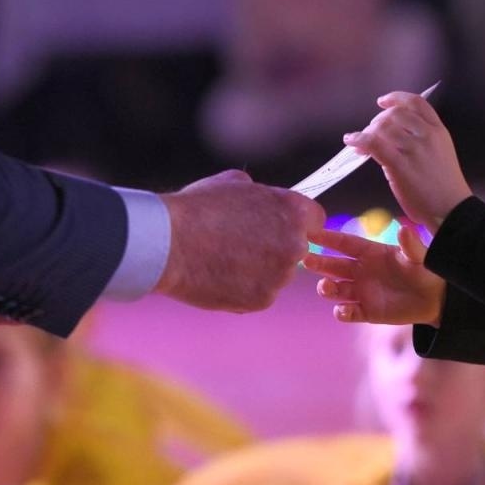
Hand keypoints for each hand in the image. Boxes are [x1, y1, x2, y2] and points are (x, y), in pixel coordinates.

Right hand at [155, 169, 323, 312]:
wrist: (169, 243)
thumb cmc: (198, 208)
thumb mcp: (233, 183)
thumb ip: (259, 193)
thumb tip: (260, 197)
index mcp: (292, 211)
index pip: (316, 220)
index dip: (297, 223)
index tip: (282, 227)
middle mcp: (294, 244)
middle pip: (296, 249)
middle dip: (276, 248)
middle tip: (243, 244)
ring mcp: (280, 276)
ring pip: (278, 275)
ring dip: (260, 270)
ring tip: (225, 259)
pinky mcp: (262, 300)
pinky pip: (260, 294)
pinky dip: (244, 289)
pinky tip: (220, 276)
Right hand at [304, 227, 444, 325]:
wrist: (436, 300)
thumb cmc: (427, 271)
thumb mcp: (420, 257)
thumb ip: (410, 245)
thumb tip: (404, 229)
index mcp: (371, 253)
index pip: (345, 243)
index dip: (329, 238)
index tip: (311, 233)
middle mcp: (362, 271)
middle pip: (334, 265)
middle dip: (320, 263)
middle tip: (306, 260)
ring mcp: (363, 291)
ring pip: (336, 289)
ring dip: (327, 288)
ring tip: (325, 287)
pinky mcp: (367, 312)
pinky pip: (349, 312)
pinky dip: (343, 312)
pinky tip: (344, 310)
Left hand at [343, 91, 470, 229]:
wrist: (451, 209)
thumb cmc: (444, 186)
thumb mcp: (438, 153)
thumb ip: (418, 140)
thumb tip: (388, 137)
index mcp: (438, 131)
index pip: (417, 103)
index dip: (396, 98)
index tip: (382, 102)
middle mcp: (427, 136)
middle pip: (395, 113)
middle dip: (378, 120)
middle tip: (370, 132)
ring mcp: (415, 150)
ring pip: (383, 127)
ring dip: (368, 131)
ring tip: (362, 142)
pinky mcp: (401, 165)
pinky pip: (374, 144)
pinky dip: (359, 139)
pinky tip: (352, 141)